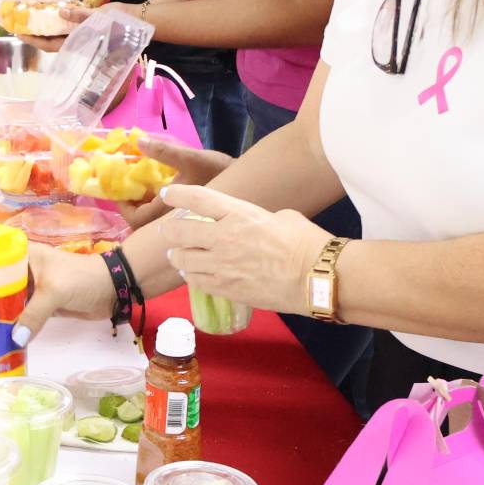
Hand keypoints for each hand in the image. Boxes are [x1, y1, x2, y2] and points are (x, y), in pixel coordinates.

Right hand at [12, 240, 117, 343]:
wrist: (112, 289)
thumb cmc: (81, 278)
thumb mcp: (54, 292)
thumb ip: (33, 315)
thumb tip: (14, 340)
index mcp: (22, 254)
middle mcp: (23, 268)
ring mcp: (31, 287)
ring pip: (7, 301)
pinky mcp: (40, 304)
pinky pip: (21, 314)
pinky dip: (13, 324)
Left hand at [22, 2, 145, 54]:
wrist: (139, 20)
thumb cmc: (121, 22)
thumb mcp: (100, 17)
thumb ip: (80, 16)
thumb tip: (61, 11)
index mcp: (78, 42)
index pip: (50, 44)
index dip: (33, 40)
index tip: (18, 33)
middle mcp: (77, 42)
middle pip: (50, 41)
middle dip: (35, 34)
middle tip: (19, 23)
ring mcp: (82, 36)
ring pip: (58, 34)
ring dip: (45, 28)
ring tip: (31, 18)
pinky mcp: (87, 28)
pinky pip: (67, 27)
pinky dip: (58, 20)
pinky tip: (52, 12)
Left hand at [118, 136, 233, 226]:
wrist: (248, 183)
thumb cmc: (219, 172)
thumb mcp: (191, 158)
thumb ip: (165, 150)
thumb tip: (138, 140)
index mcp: (168, 211)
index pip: (135, 219)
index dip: (124, 206)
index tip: (121, 187)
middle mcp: (171, 219)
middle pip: (142, 219)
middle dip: (133, 200)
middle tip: (131, 180)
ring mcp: (179, 218)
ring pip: (153, 215)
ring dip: (144, 197)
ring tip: (144, 179)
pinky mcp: (188, 214)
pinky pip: (164, 211)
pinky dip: (157, 198)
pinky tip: (162, 182)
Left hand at [160, 184, 330, 316]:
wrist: (316, 278)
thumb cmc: (305, 242)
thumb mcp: (281, 217)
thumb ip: (258, 219)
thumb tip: (255, 226)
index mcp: (237, 214)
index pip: (197, 198)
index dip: (178, 195)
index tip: (167, 195)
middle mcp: (223, 238)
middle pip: (180, 232)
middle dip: (170, 230)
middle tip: (170, 231)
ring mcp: (222, 266)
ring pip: (183, 260)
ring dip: (177, 256)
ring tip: (177, 255)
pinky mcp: (227, 289)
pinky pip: (197, 282)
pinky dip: (191, 276)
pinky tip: (193, 275)